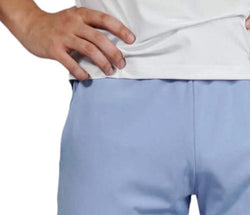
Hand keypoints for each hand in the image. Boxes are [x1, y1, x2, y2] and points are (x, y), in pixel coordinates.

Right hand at [20, 6, 135, 79]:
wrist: (29, 24)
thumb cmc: (58, 25)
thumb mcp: (74, 18)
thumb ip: (91, 26)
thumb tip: (115, 42)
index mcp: (80, 15)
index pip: (104, 20)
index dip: (120, 29)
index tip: (131, 40)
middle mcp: (73, 24)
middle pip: (99, 38)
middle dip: (114, 53)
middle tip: (121, 63)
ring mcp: (63, 36)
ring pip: (88, 50)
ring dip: (102, 63)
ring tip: (109, 71)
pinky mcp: (54, 49)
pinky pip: (71, 63)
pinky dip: (81, 72)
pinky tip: (87, 77)